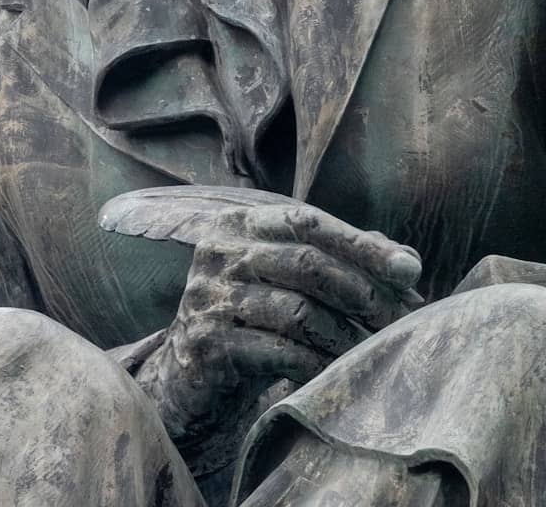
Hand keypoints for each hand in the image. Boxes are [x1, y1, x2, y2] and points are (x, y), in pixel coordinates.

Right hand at [137, 200, 421, 445]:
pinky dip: (319, 363)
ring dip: (348, 334)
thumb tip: (407, 261)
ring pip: (298, 311)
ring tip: (378, 350)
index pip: (307, 221)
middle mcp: (218, 252)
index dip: (361, 243)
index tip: (409, 270)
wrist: (190, 377)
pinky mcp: (208, 346)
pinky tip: (340, 372)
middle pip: (306, 263)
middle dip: (363, 291)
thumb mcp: (286, 278)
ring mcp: (209, 298)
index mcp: (238, 223)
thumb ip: (339, 259)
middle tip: (402, 319)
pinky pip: (280, 353)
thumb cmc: (253, 319)